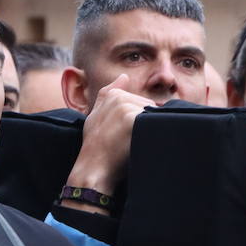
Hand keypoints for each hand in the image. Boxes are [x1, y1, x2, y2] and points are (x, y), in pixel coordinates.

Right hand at [62, 74, 151, 211]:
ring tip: (129, 143)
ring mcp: (125, 106)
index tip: (121, 135)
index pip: (141, 103)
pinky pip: (153, 124)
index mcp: (112, 95)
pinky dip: (149, 134)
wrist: (93, 169)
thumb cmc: (95, 147)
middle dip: (143, 124)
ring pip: (153, 116)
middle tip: (125, 141)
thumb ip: (107, 94)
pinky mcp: (132, 117)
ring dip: (147, 130)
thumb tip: (124, 76)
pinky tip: (135, 143)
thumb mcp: (96, 116)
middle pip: (149, 108)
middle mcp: (118, 97)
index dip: (136, 122)